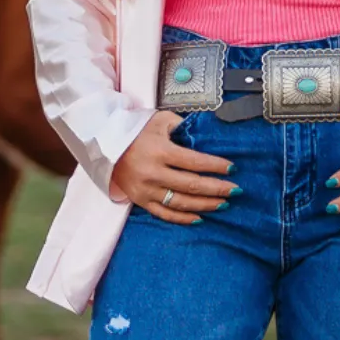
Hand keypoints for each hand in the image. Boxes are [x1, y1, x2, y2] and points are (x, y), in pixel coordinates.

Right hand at [111, 110, 237, 223]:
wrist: (104, 145)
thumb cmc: (135, 130)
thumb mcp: (159, 121)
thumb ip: (182, 126)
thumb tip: (205, 134)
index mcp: (160, 151)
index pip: (195, 162)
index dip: (215, 166)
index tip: (232, 168)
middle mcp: (153, 173)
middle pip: (192, 185)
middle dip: (217, 189)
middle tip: (235, 190)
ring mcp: (146, 189)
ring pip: (181, 203)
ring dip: (205, 205)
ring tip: (223, 204)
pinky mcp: (140, 200)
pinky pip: (164, 214)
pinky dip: (183, 218)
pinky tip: (199, 217)